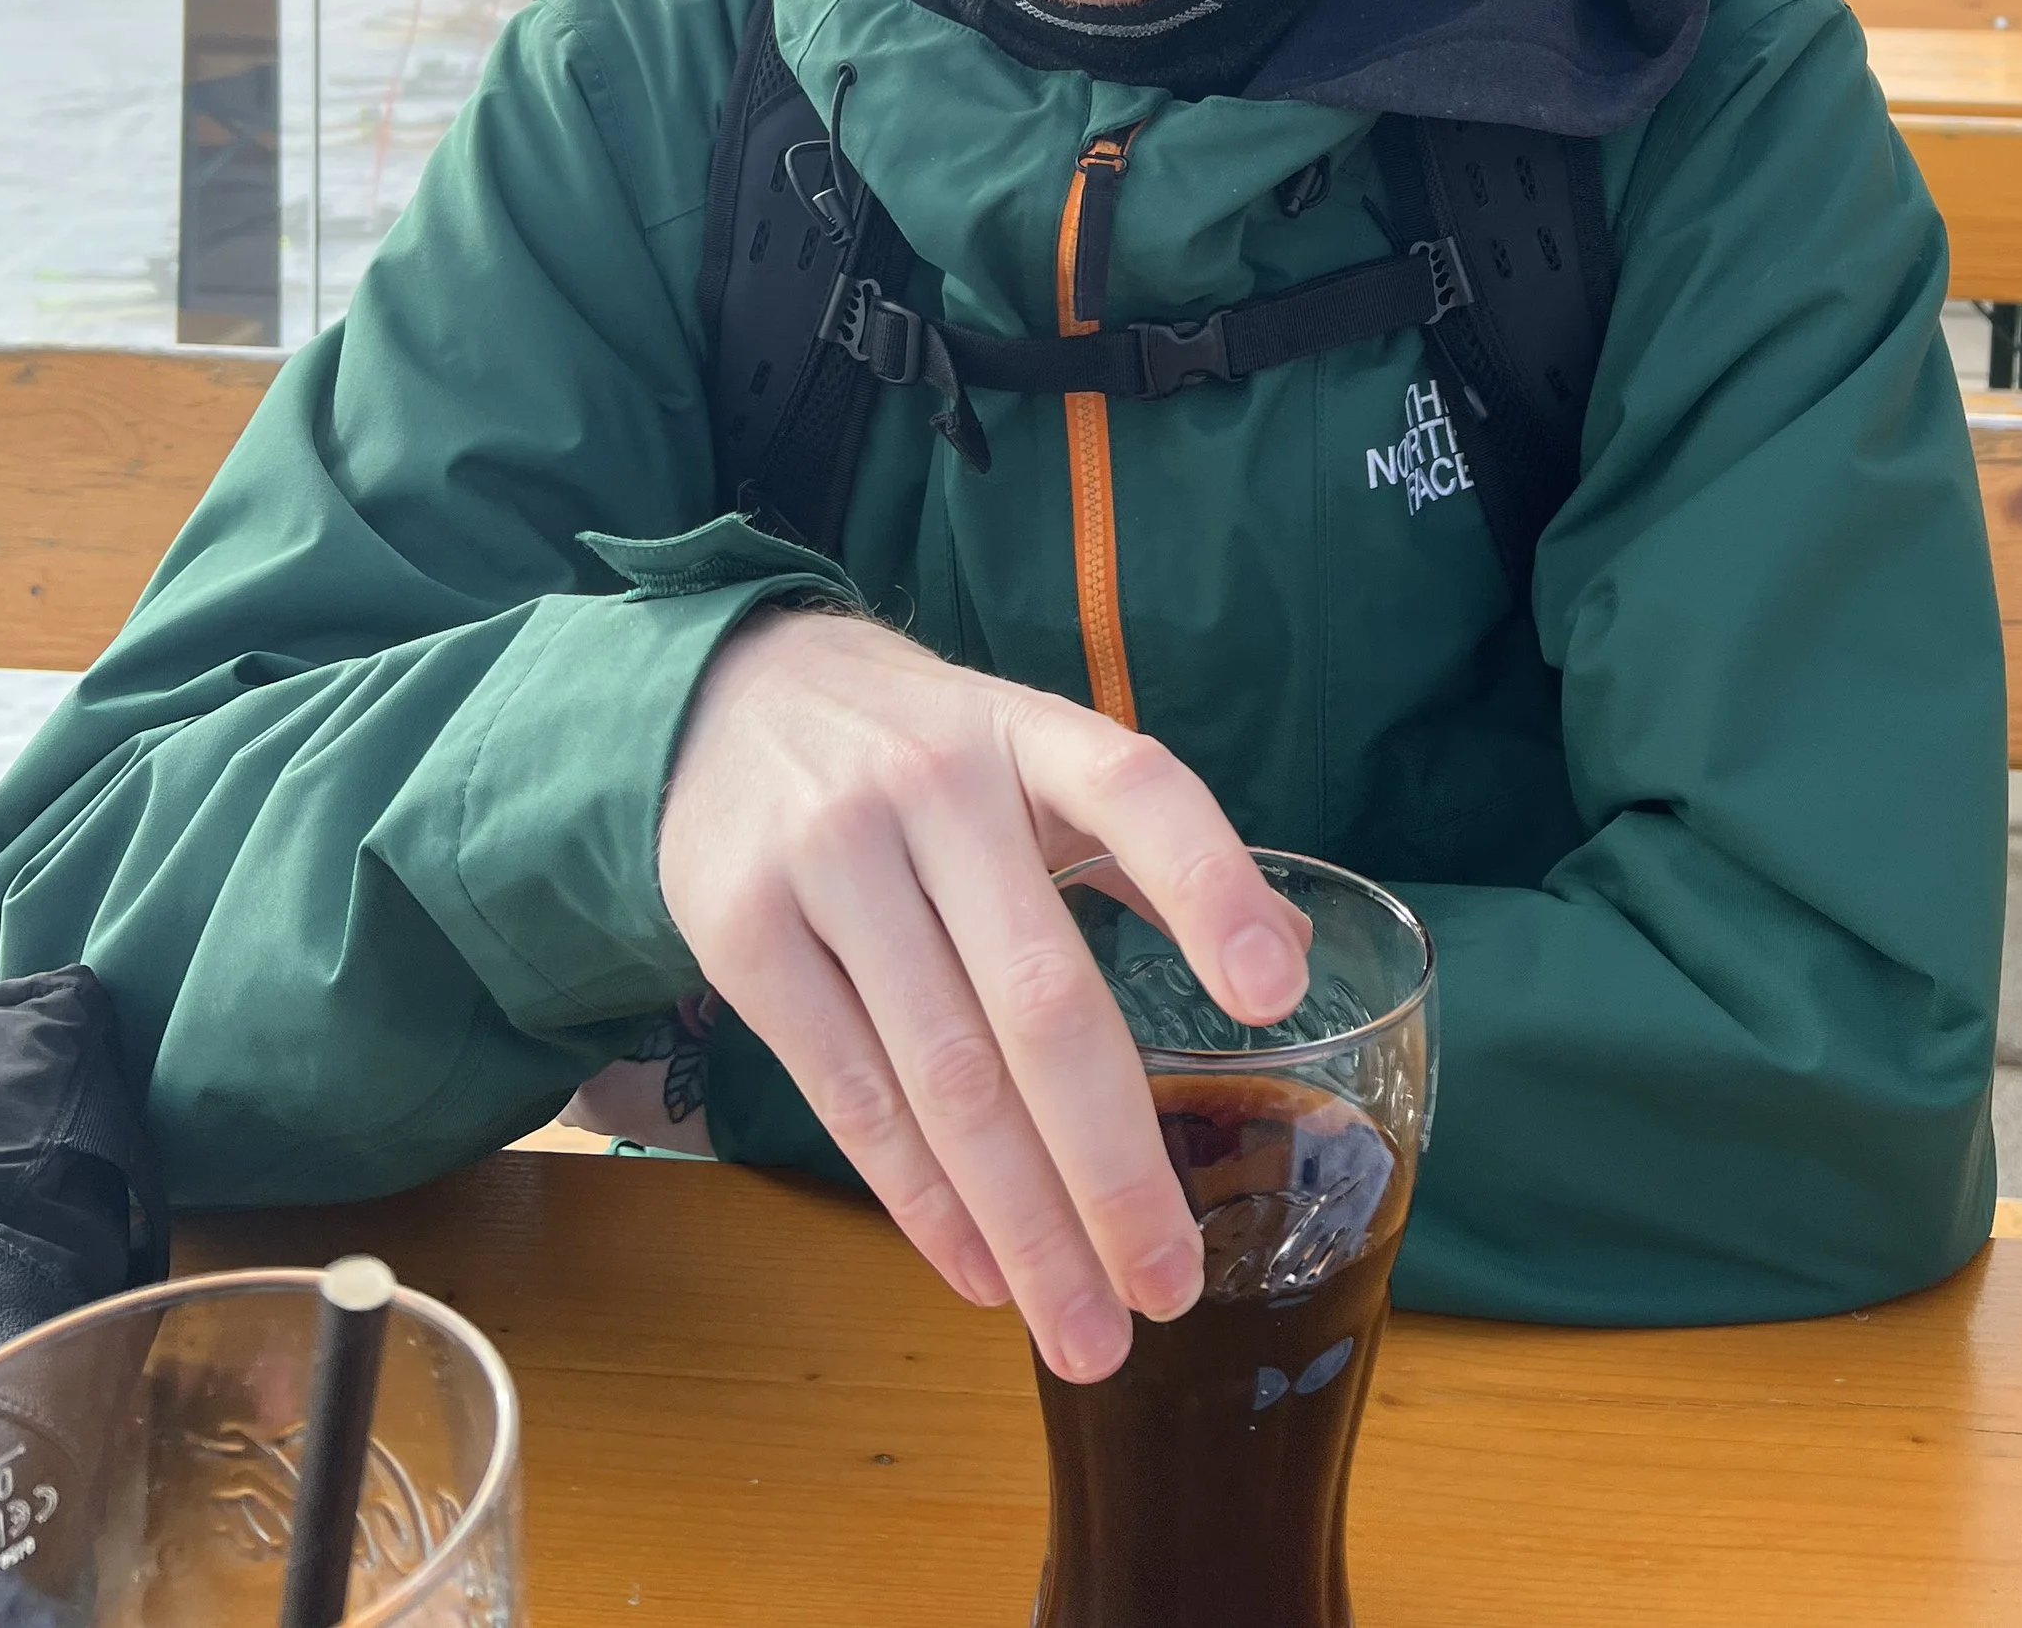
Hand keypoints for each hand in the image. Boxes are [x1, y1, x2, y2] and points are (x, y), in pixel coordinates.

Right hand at [657, 608, 1310, 1379]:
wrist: (732, 696)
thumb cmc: (923, 749)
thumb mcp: (1035, 754)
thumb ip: (1147, 850)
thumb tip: (1289, 958)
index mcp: (1029, 733)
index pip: (1136, 792)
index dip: (1209, 888)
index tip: (1277, 998)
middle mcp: (933, 786)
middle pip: (1039, 996)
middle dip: (1112, 1162)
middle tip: (1169, 1285)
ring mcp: (829, 857)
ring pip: (944, 1075)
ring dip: (1023, 1222)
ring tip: (1084, 1325)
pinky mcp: (742, 928)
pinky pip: (850, 1093)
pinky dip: (923, 1201)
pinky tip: (982, 1273)